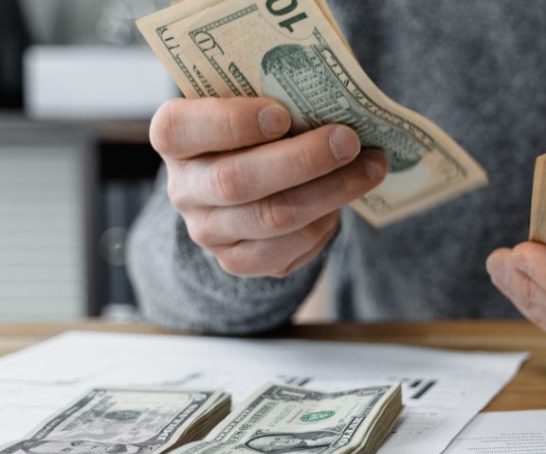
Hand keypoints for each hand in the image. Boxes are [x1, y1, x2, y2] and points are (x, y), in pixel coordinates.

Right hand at [150, 96, 387, 277]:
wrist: (250, 183)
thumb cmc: (257, 129)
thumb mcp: (254, 104)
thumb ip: (277, 98)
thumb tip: (336, 98)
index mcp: (173, 136)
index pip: (181, 129)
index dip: (231, 122)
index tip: (282, 114)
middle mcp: (183, 189)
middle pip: (236, 181)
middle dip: (302, 160)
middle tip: (348, 140)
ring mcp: (208, 231)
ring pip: (272, 218)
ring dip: (331, 192)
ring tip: (370, 167)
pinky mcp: (239, 261)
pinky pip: (289, 249)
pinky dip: (325, 223)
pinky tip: (345, 200)